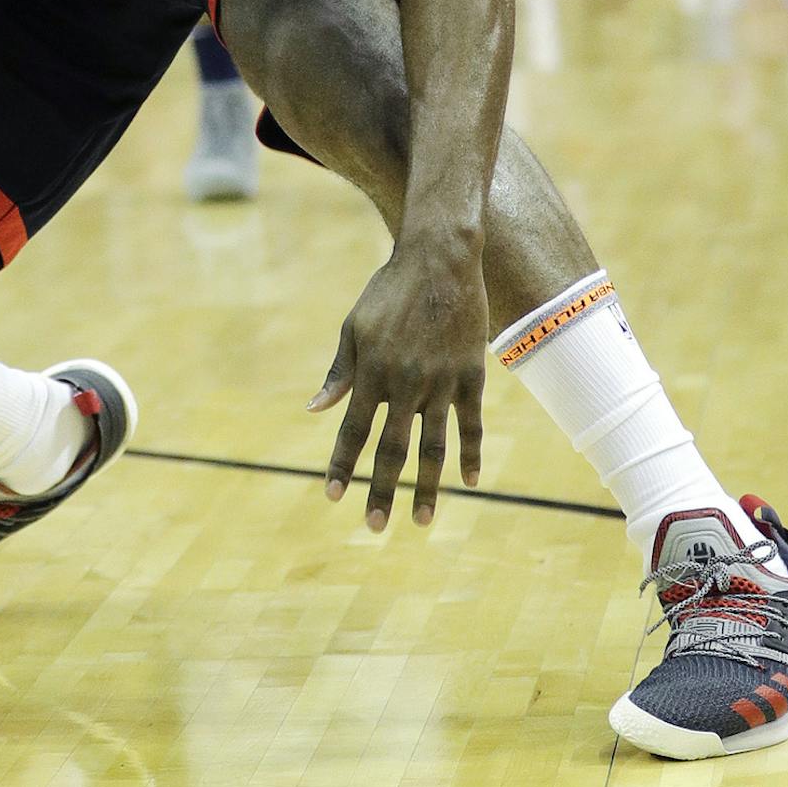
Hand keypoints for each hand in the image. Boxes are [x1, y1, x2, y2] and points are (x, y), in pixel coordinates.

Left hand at [310, 239, 488, 528]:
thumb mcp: (355, 327)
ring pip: (433, 447)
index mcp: (371, 371)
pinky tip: (469, 482)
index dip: (342, 465)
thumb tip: (315, 409)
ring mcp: (441, 382)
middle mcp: (404, 383)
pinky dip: (471, 454)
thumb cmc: (389, 291)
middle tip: (374, 527)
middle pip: (392, 449)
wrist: (439, 259)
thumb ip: (339, 372)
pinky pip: (472, 425)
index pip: (352, 430)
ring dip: (428, 488)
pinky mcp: (471, 376)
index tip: (333, 496)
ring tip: (421, 521)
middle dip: (381, 490)